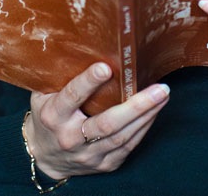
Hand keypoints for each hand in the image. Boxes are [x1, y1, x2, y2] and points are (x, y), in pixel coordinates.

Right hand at [24, 62, 169, 179]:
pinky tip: (154, 112)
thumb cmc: (47, 114)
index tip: (105, 67)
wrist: (44, 156)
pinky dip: (143, 128)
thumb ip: (61, 75)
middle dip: (136, 106)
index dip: (88, 82)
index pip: (72, 97)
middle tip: (159, 89)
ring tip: (163, 95)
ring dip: (146, 115)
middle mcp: (70, 138)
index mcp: (53, 116)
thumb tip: (85, 43)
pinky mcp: (104, 164)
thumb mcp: (44, 93)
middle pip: (107, 124)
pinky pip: (128, 146)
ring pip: (122, 137)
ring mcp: (88, 155)